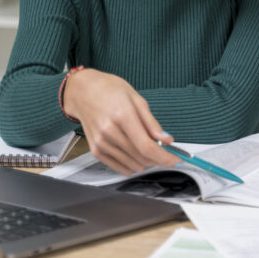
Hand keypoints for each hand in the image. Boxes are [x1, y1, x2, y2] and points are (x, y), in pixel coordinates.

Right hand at [62, 68, 178, 175]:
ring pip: (132, 165)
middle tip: (166, 152)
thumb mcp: (137, 99)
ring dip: (146, 162)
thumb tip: (166, 139)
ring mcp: (101, 143)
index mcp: (122, 116)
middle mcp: (109, 132)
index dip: (164, 157)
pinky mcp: (96, 150)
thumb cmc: (109, 90)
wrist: (83, 91)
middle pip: (141, 157)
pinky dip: (132, 165)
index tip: (175, 159)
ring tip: (149, 148)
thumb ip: (152, 122)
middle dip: (159, 159)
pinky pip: (119, 167)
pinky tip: (137, 155)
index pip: (147, 146)